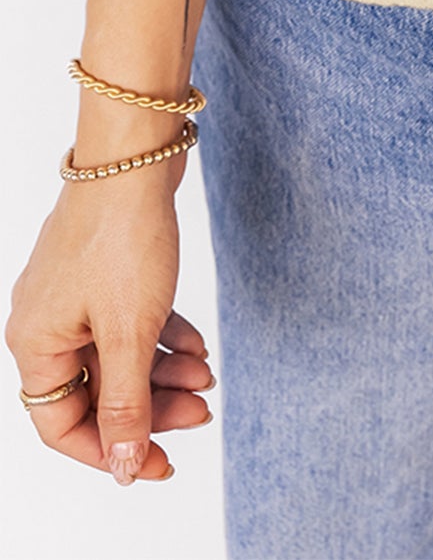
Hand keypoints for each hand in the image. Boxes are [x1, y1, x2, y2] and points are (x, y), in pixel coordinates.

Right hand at [7, 168, 212, 486]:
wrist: (136, 155)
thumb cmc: (122, 237)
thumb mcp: (129, 333)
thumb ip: (127, 405)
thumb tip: (126, 467)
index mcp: (36, 344)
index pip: (63, 424)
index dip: (111, 452)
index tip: (159, 464)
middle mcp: (47, 322)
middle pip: (97, 391)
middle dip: (150, 408)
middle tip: (200, 417)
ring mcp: (76, 294)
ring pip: (119, 355)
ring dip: (163, 374)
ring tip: (208, 379)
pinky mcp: (105, 271)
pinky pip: (130, 321)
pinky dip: (163, 337)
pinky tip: (199, 347)